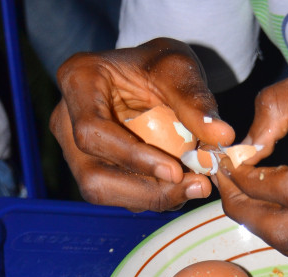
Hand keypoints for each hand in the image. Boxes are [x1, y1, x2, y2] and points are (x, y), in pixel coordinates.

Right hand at [50, 38, 234, 210]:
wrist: (147, 75)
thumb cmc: (157, 65)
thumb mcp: (179, 69)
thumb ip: (196, 102)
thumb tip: (223, 137)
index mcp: (77, 81)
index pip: (92, 132)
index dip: (132, 158)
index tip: (176, 171)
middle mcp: (65, 120)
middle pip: (93, 177)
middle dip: (146, 192)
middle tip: (196, 187)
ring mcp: (75, 150)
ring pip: (103, 193)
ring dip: (151, 200)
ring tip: (193, 187)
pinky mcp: (94, 170)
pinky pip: (118, 196)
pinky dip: (153, 198)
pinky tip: (182, 187)